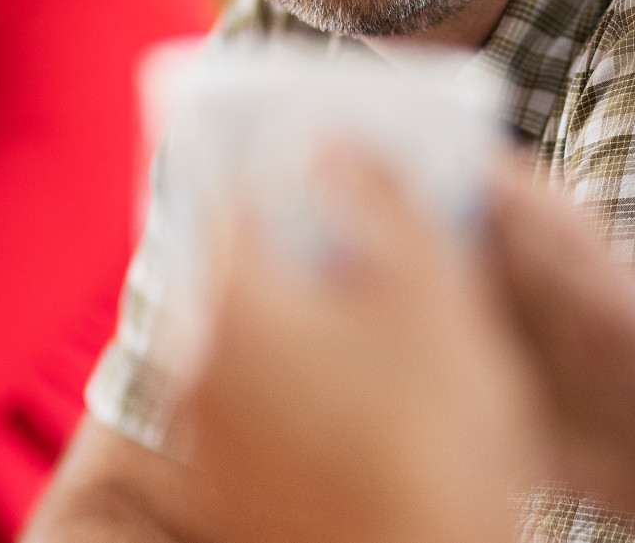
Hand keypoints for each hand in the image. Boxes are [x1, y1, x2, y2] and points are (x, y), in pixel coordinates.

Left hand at [185, 143, 543, 542]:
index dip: (283, 166)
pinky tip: (372, 397)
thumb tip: (336, 144)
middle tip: (369, 240)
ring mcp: (213, 439)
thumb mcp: (432, 294)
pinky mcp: (237, 489)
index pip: (233, 195)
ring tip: (386, 325)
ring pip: (255, 342)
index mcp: (236, 305)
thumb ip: (381, 201)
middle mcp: (201, 369)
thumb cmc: (433, 443)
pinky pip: (262, 406)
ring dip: (304, 320)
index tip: (321, 156)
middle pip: (245, 270)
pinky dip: (303, 385)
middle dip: (301, 248)